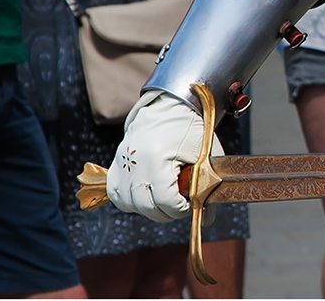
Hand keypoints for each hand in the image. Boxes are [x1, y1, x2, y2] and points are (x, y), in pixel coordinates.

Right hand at [107, 90, 223, 222]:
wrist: (169, 106)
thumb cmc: (190, 129)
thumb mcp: (204, 154)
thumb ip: (206, 185)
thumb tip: (208, 217)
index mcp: (158, 157)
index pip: (165, 200)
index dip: (179, 209)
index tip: (189, 205)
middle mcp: (135, 161)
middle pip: (145, 206)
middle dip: (166, 213)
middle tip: (179, 205)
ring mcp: (123, 162)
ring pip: (128, 203)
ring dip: (147, 208)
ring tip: (164, 200)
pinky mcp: (117, 162)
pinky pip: (116, 193)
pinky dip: (130, 201)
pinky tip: (145, 196)